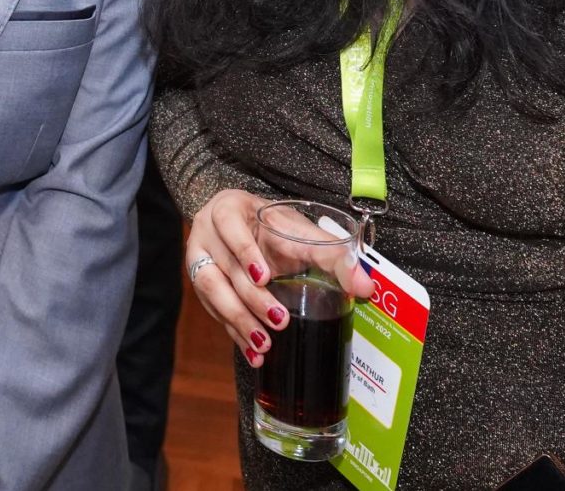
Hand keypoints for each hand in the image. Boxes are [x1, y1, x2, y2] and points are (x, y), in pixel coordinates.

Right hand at [183, 189, 376, 368]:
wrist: (242, 225)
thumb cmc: (273, 225)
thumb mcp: (300, 232)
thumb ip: (333, 256)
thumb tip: (366, 288)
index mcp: (228, 210)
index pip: (229, 225)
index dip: (244, 251)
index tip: (264, 277)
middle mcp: (207, 234)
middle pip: (224, 268)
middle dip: (251, 299)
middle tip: (279, 321)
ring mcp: (198, 260)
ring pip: (211, 291)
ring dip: (238, 321)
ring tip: (264, 345)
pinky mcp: (201, 285)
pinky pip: (214, 312)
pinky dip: (235, 333)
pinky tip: (253, 353)